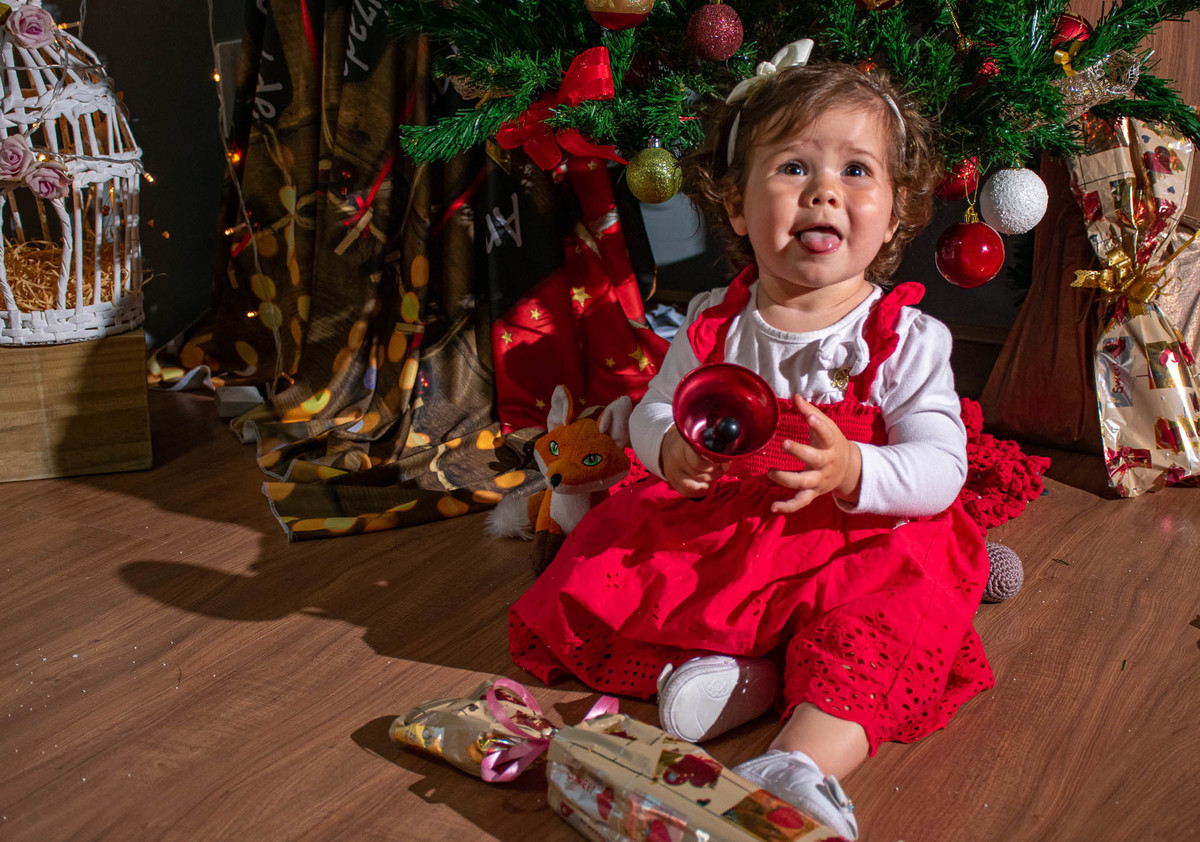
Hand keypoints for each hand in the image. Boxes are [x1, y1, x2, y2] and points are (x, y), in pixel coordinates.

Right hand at [661, 426, 726, 497]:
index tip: (719, 463)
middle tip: (719, 470)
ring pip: (692, 486)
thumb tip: (725, 465)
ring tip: (711, 478)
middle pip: (697, 475)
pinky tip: (704, 485)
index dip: (711, 466)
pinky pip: (685, 491)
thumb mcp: (706, 440)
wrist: (673, 442)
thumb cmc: (696, 441)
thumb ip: (718, 451)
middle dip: (713, 474)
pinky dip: (698, 491)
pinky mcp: (670, 478)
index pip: (697, 462)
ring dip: (705, 484)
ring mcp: (672, 469)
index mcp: (686, 444)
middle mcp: (676, 457)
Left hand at [767, 395, 861, 513]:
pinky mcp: (813, 493)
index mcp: (831, 444)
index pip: (826, 433)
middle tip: (784, 443)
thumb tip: (795, 396)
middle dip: (800, 452)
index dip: (818, 424)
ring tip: (770, 472)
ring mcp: (819, 480)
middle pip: (814, 459)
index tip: (809, 416)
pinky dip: (787, 507)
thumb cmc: (832, 443)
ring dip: (786, 479)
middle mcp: (826, 464)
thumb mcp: (826, 427)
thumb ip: (810, 412)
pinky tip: (773, 507)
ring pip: (804, 483)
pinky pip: (800, 502)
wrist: (849, 469)